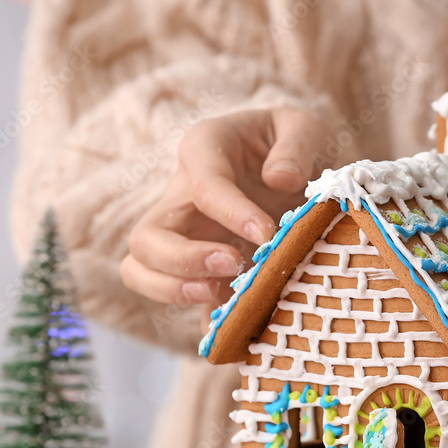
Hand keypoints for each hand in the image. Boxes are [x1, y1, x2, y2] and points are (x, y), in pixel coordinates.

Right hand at [121, 108, 332, 328]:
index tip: (266, 231)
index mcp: (204, 150)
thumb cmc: (295, 142)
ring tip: (222, 294)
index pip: (202, 185)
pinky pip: (180, 296)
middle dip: (183, 259)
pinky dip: (200, 314)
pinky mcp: (201, 266)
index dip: (230, 212)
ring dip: (175, 290)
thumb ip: (297, 145)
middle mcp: (181, 195)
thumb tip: (280, 180)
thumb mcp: (305, 126)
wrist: (300, 165)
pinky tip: (235, 321)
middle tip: (233, 265)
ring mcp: (185, 235)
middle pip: (147, 237)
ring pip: (142, 270)